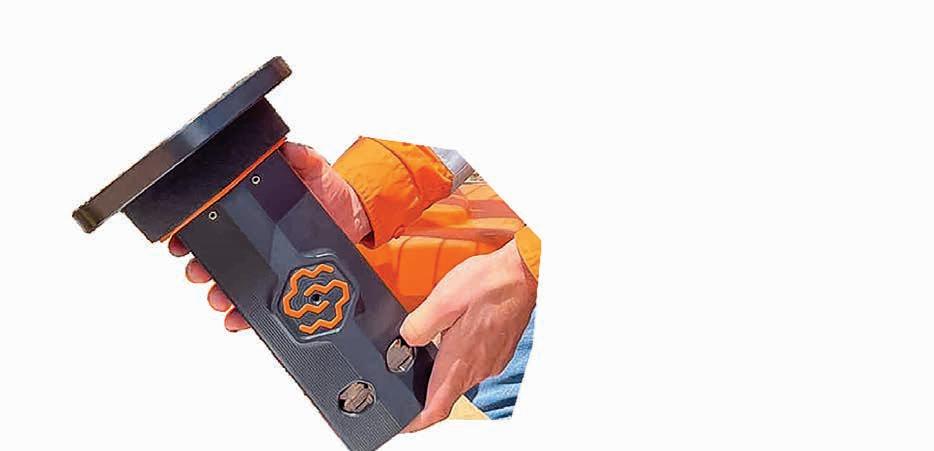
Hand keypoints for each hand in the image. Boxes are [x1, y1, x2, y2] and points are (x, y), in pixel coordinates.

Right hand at [168, 142, 370, 330]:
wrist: (355, 214)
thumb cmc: (329, 188)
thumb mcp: (313, 166)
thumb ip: (299, 156)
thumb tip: (284, 148)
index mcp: (250, 207)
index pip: (210, 218)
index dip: (188, 229)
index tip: (178, 238)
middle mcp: (253, 237)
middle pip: (214, 254)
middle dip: (200, 266)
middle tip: (198, 271)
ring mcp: (266, 261)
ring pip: (231, 281)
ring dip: (219, 292)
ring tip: (219, 298)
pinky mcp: (282, 282)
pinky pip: (258, 302)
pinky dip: (244, 314)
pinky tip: (237, 319)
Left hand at [400, 238, 536, 431]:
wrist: (523, 273)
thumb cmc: (489, 283)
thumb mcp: (443, 300)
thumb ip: (418, 325)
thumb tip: (406, 339)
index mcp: (459, 360)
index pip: (435, 408)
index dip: (415, 422)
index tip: (402, 423)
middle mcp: (477, 368)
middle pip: (445, 394)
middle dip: (424, 390)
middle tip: (405, 376)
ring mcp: (490, 361)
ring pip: (459, 377)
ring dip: (442, 369)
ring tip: (428, 350)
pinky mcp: (498, 351)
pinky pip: (473, 364)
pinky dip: (459, 358)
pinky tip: (454, 336)